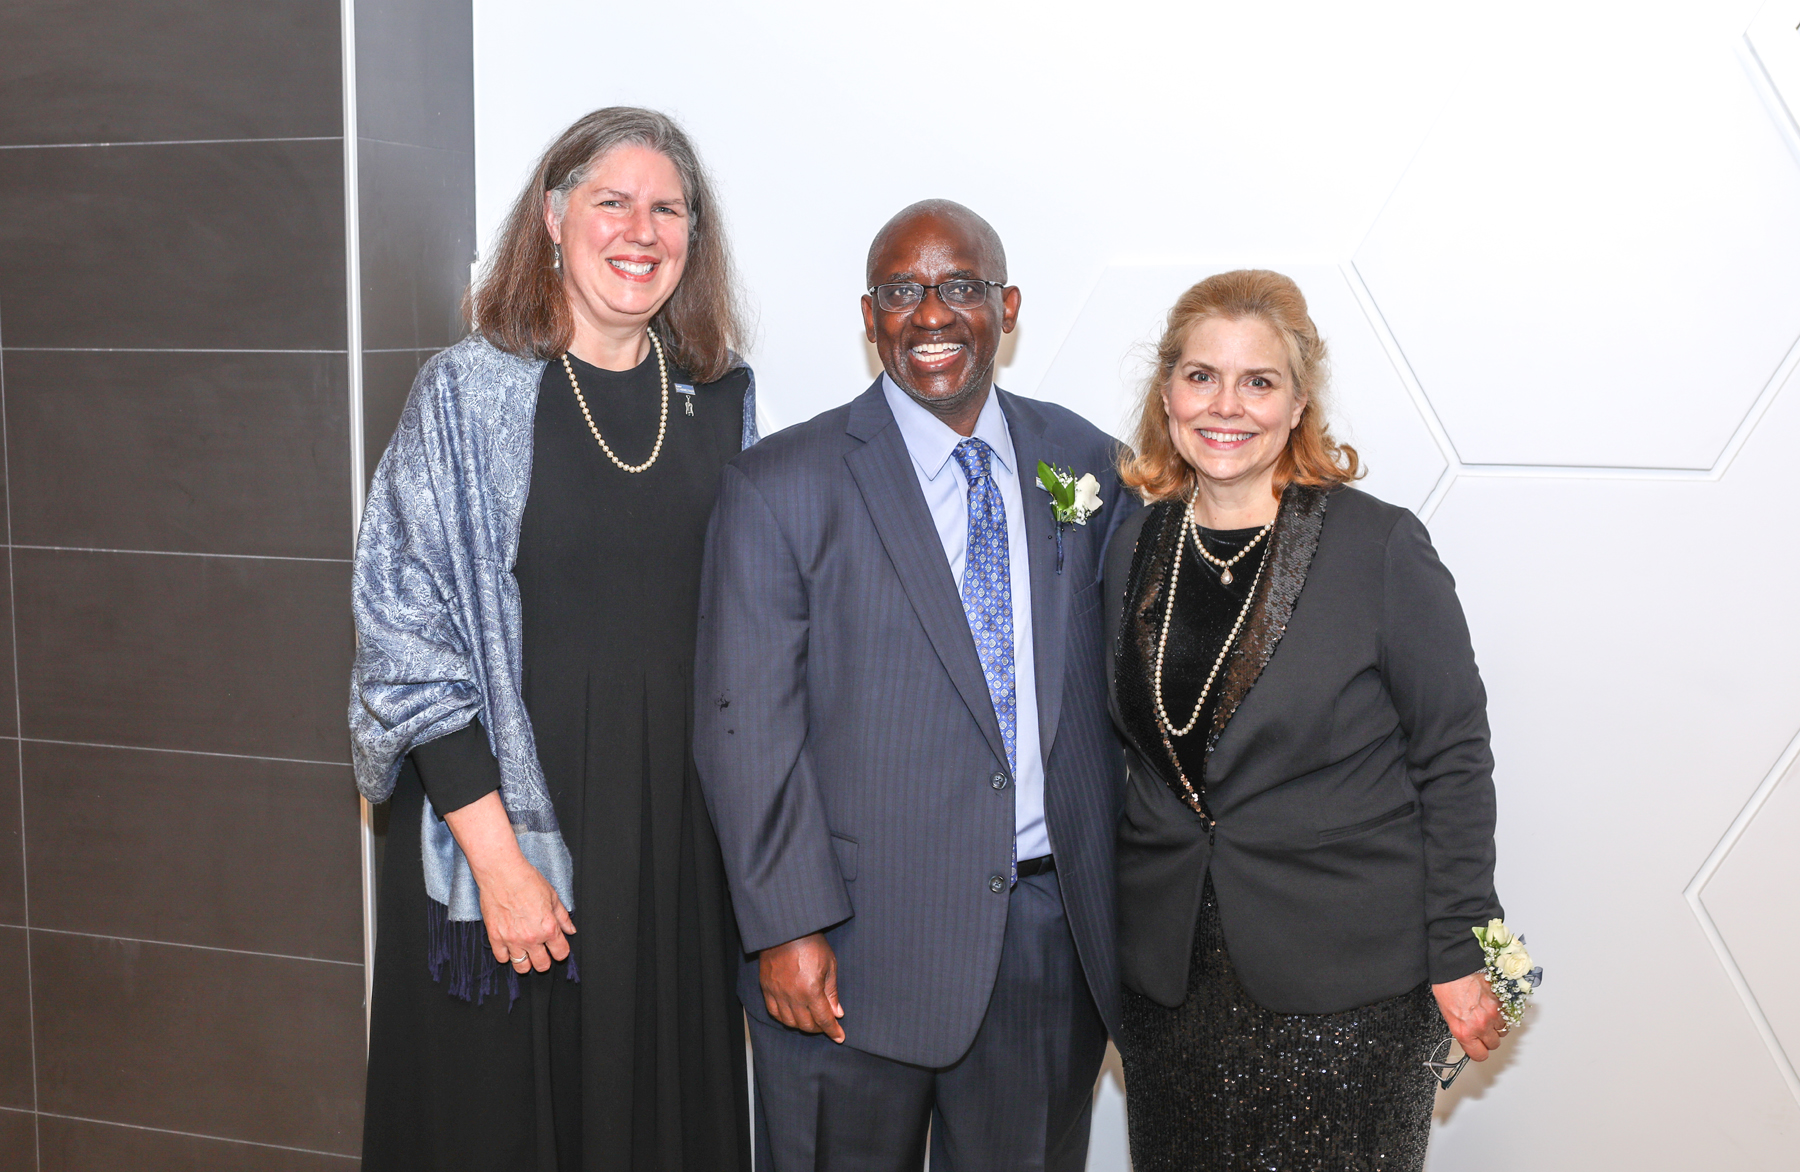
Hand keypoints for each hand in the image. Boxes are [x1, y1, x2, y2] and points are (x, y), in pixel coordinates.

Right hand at [474, 856, 576, 973]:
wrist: (502, 873)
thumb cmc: (527, 880)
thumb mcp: (552, 896)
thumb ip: (563, 917)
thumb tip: (570, 930)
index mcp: (548, 927)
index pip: (561, 953)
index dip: (561, 951)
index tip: (557, 948)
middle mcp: (531, 938)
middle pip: (542, 965)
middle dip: (544, 960)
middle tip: (542, 952)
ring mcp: (512, 939)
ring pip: (522, 967)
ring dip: (526, 962)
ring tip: (526, 952)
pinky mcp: (495, 937)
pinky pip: (501, 958)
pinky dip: (506, 955)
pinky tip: (510, 946)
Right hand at [759, 933, 843, 1042]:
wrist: (787, 930)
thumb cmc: (811, 944)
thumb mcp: (830, 966)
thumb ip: (832, 992)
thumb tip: (837, 1013)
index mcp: (811, 990)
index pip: (823, 1019)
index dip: (833, 1030)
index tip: (839, 1037)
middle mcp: (793, 996)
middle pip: (806, 1024)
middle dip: (819, 1028)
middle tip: (826, 1024)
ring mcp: (777, 993)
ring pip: (789, 1022)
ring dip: (802, 1025)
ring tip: (810, 1020)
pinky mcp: (766, 988)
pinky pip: (774, 1012)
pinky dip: (784, 1018)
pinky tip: (792, 1016)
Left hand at [1432, 970, 1505, 1060]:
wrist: (1454, 970)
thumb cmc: (1447, 989)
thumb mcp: (1448, 1016)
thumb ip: (1463, 1031)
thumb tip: (1470, 1039)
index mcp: (1464, 1031)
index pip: (1480, 1055)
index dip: (1479, 1052)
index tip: (1478, 1048)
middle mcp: (1480, 1025)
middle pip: (1494, 1044)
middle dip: (1489, 1038)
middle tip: (1482, 1030)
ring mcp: (1493, 1014)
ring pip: (1503, 1029)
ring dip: (1497, 1025)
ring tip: (1487, 1015)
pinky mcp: (1501, 1002)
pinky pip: (1507, 1014)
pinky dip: (1503, 1013)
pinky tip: (1493, 1006)